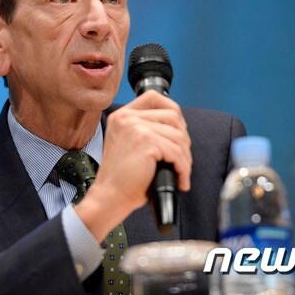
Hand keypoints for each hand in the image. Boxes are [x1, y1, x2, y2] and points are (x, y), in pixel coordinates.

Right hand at [74, 90, 191, 240]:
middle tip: (181, 158)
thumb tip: (177, 126)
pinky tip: (180, 180)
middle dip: (183, 139)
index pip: (153, 97)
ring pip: (178, 136)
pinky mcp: (146, 143)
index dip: (172, 109)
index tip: (179, 128)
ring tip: (181, 172)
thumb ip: (144, 129)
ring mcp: (136, 128)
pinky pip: (177, 153)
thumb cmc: (121, 177)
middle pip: (172, 115)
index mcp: (121, 116)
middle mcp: (127, 118)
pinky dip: (184, 168)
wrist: (109, 197)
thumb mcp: (127, 143)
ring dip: (185, 157)